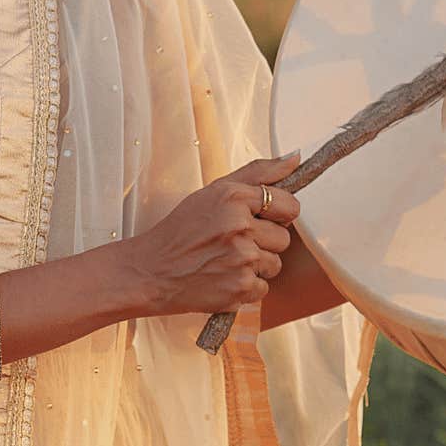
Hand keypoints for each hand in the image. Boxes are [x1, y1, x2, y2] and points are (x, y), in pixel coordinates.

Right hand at [120, 153, 304, 316]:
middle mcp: (239, 226)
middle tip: (233, 242)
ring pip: (274, 264)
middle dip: (264, 242)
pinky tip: (222, 278)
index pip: (289, 205)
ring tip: (225, 260)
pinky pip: (263, 288)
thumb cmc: (181, 230)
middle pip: (284, 238)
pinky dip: (245, 287)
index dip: (277, 215)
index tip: (260, 219)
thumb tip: (294, 157)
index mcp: (234, 197)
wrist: (150, 271)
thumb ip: (257, 173)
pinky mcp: (239, 287)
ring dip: (255, 266)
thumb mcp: (213, 191)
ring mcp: (241, 258)